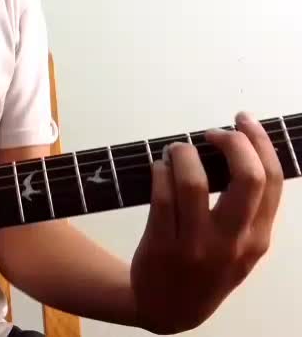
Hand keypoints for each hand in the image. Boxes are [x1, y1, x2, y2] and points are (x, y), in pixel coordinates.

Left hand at [131, 111, 282, 333]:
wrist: (167, 309)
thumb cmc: (206, 267)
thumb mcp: (240, 248)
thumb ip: (247, 210)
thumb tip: (241, 146)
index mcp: (257, 239)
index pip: (272, 181)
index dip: (260, 142)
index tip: (243, 121)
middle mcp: (232, 243)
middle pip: (246, 178)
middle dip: (232, 142)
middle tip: (212, 132)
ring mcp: (195, 246)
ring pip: (194, 183)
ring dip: (184, 154)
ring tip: (177, 149)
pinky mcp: (161, 246)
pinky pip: (161, 196)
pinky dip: (160, 172)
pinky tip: (159, 167)